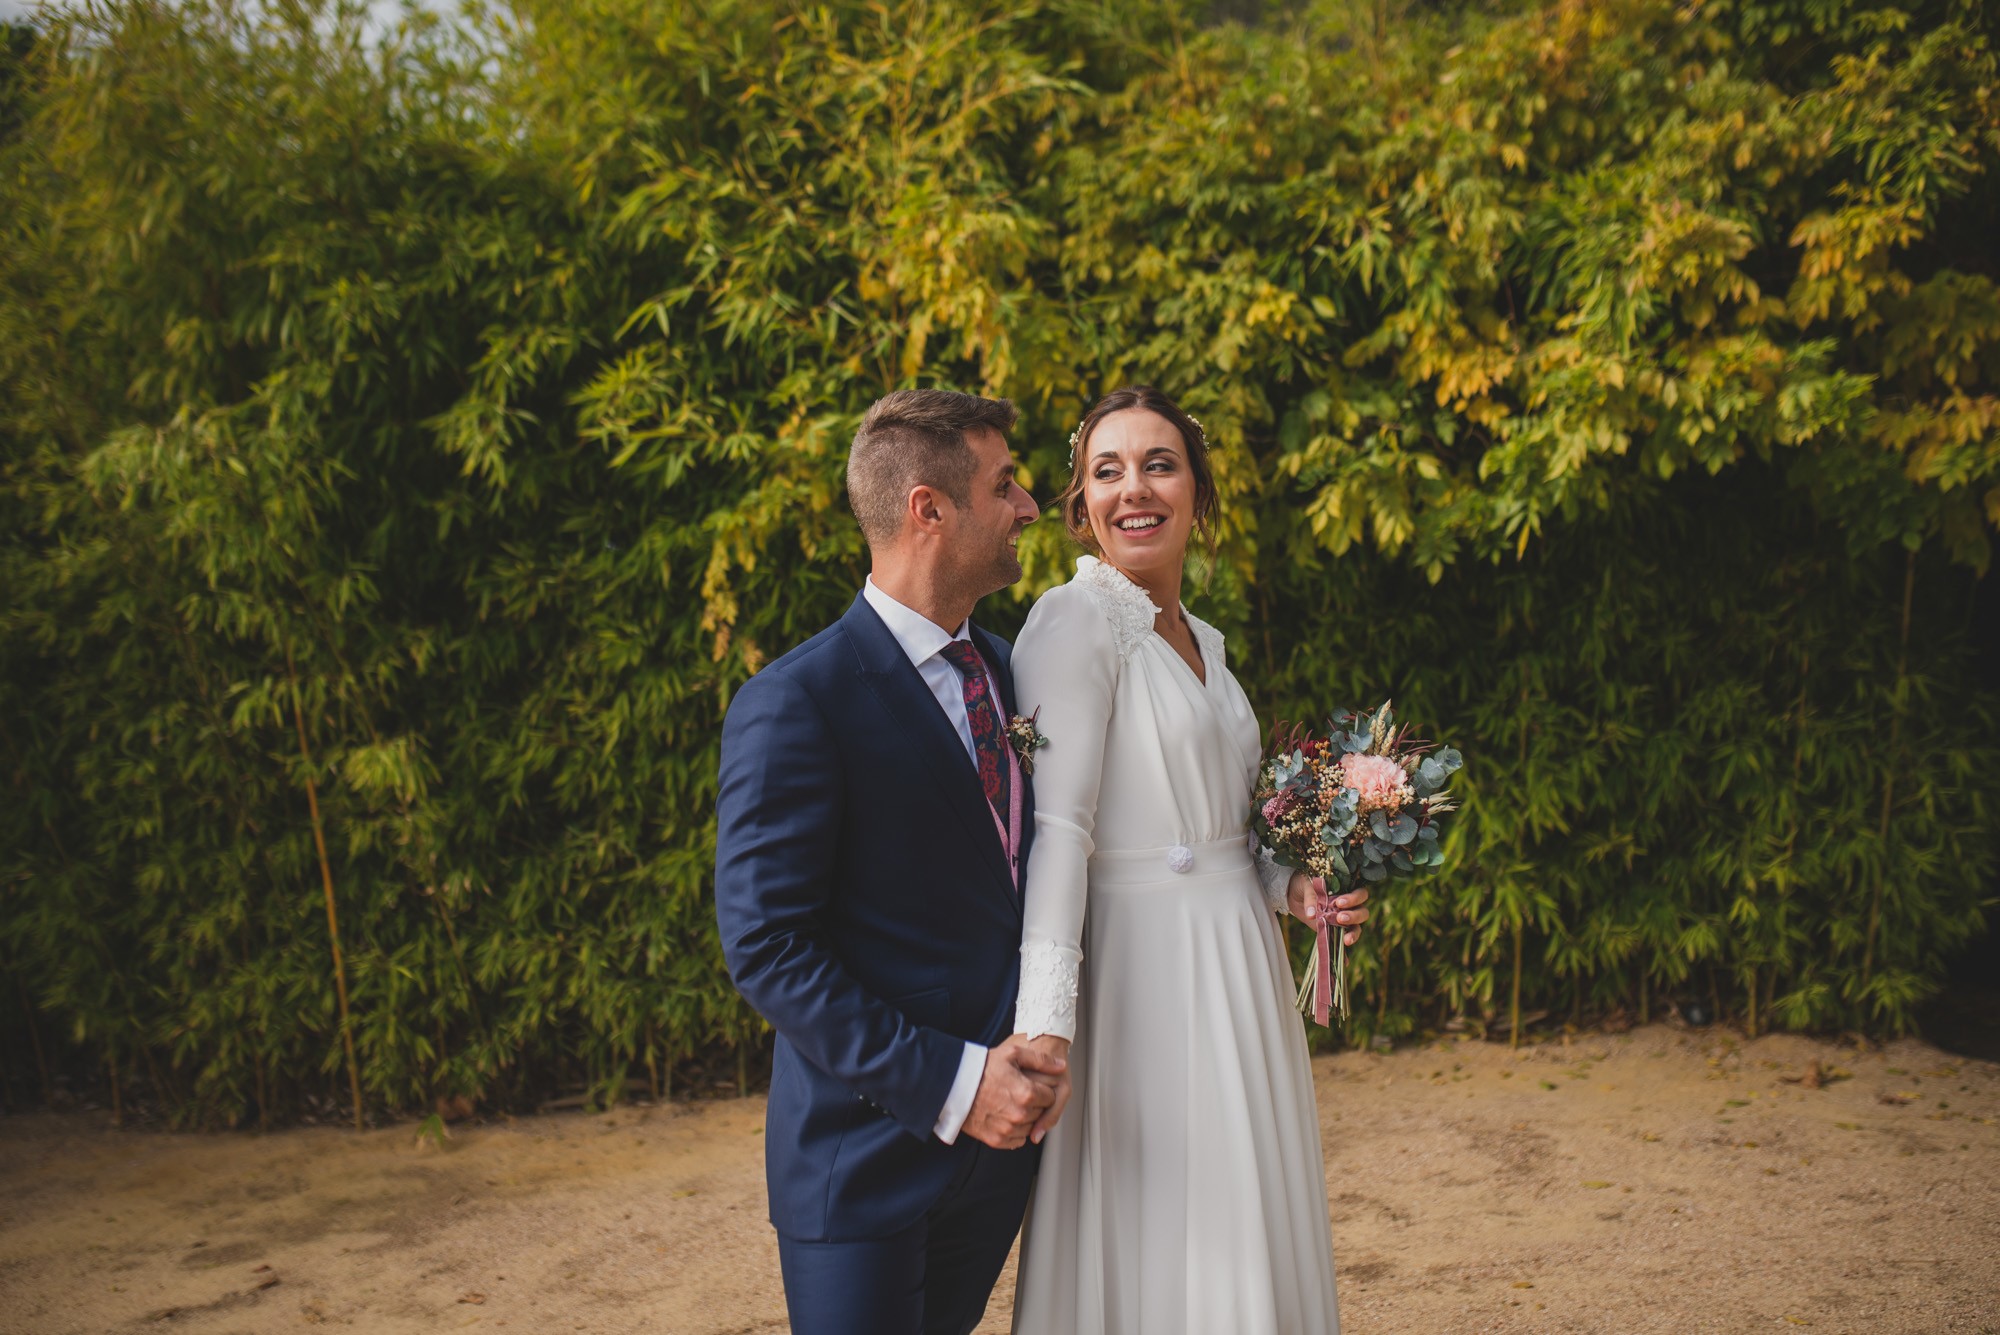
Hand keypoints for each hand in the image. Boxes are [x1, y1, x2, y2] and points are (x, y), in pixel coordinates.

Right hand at [961, 1034, 1066, 1149]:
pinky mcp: (996, 1140)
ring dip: (1025, 1117)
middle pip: (1040, 1112)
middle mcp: (1020, 1115)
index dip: (1042, 1089)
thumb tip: (1061, 1066)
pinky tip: (1004, 1115)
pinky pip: (1017, 1140)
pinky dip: (1015, 1131)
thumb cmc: (982, 1067)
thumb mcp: (1012, 1054)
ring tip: (1008, 1102)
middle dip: (1034, 1103)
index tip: (1029, 1083)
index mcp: (1027, 1093)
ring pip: (1030, 1127)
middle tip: (1016, 1091)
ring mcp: (1008, 1129)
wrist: (953, 1085)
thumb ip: (1041, 1060)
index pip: (1050, 1097)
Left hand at [1288, 872, 1370, 946]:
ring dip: (1353, 934)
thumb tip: (1312, 915)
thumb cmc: (1305, 884)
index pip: (1361, 894)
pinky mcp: (1334, 931)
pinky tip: (1345, 961)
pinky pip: (1342, 942)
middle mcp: (1349, 906)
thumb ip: (1311, 898)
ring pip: (1357, 928)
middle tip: (1340, 918)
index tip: (1339, 903)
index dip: (1354, 899)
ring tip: (1345, 940)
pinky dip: (1345, 953)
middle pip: (1362, 913)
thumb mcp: (1307, 886)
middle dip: (1353, 917)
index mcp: (1347, 890)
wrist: (1294, 894)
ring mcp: (1343, 920)